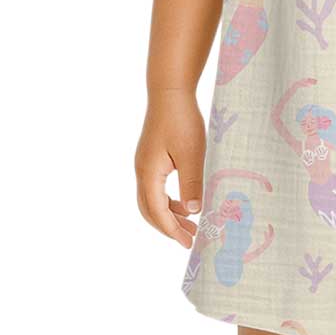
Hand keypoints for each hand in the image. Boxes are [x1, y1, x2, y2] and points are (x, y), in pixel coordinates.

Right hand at [135, 89, 206, 249]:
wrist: (170, 91)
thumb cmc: (181, 120)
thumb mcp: (191, 154)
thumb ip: (191, 184)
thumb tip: (193, 211)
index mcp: (149, 173)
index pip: (157, 212)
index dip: (172, 230)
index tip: (188, 243)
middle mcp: (142, 171)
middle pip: (149, 210)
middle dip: (168, 227)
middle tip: (189, 239)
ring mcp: (144, 164)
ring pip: (151, 199)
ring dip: (169, 214)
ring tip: (191, 223)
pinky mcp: (151, 157)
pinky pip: (155, 188)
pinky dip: (168, 200)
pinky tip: (185, 201)